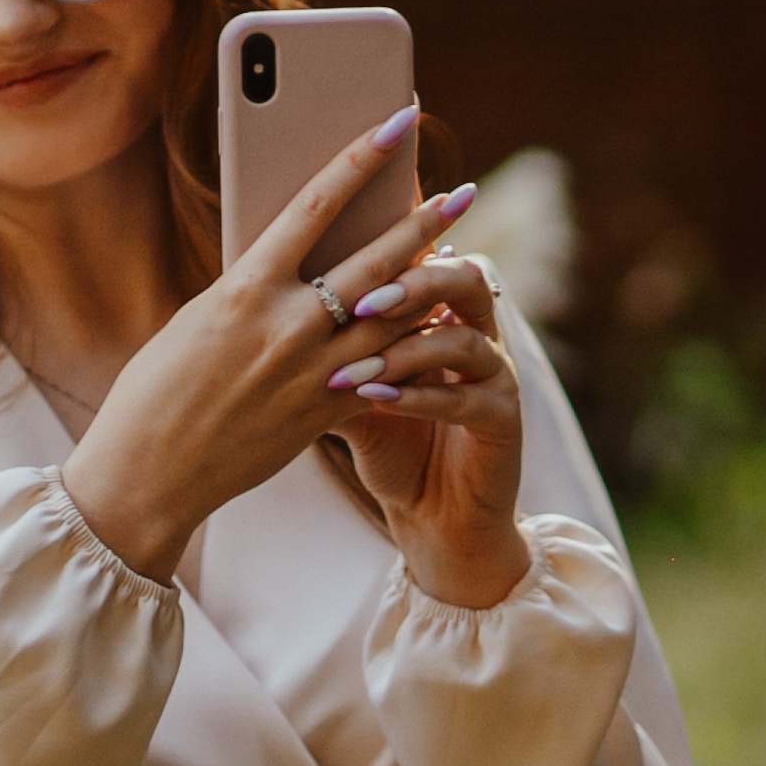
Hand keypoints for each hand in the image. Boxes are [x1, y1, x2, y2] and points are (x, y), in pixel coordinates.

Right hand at [60, 112, 528, 606]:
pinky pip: (384, 374)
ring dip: (432, 285)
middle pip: (374, 261)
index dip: (364, 157)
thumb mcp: (199, 318)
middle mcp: (286, 326)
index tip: (400, 123)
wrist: (149, 474)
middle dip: (423, 223)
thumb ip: (253, 289)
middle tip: (463, 194)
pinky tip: (438, 329)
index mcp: (244, 288)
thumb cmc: (158, 388)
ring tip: (464, 259)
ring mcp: (312, 375)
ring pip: (392, 318)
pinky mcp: (324, 416)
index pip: (317, 203)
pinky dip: (412, 347)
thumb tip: (294, 262)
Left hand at [327, 226, 530, 612]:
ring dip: (405, 352)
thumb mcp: (348, 390)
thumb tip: (260, 304)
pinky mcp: (505, 420)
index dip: (392, 250)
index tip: (339, 255)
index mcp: (445, 313)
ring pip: (464, 339)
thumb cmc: (387, 443)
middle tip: (364, 300)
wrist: (432, 515)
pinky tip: (377, 400)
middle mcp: (479, 333)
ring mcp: (498, 375)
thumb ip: (324, 346)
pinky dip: (421, 398)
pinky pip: (468, 398)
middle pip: (465, 277)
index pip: (428, 257)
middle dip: (414, 283)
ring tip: (354, 371)